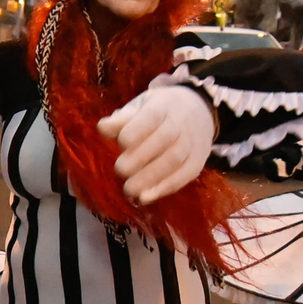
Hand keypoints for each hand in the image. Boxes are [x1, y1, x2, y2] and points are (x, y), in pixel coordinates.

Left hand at [97, 86, 215, 204]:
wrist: (200, 111)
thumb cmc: (160, 112)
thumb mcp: (141, 106)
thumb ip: (122, 119)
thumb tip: (102, 127)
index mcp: (163, 106)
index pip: (151, 117)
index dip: (135, 131)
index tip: (121, 143)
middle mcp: (181, 123)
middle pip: (163, 140)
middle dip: (139, 158)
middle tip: (120, 170)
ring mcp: (192, 143)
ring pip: (174, 160)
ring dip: (150, 178)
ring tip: (129, 189)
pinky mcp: (198, 161)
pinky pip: (184, 176)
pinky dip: (165, 188)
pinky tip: (146, 197)